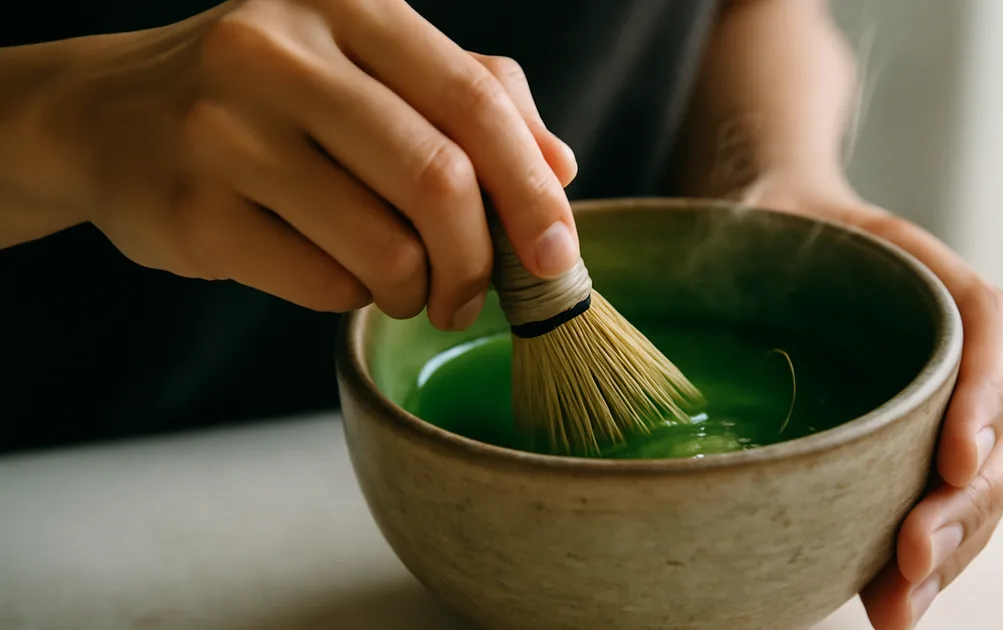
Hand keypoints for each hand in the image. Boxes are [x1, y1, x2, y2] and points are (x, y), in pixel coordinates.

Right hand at [56, 0, 578, 329]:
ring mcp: (226, 129)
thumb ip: (470, 98)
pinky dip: (351, 296)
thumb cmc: (269, 96)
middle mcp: (282, 53)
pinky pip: (322, 282)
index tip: (559, 256)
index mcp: (347, 5)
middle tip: (477, 296)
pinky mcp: (192, 209)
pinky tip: (334, 271)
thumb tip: (560, 169)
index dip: (531, 189)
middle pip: (437, 180)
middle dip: (480, 261)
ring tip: (404, 285)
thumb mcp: (367, 64)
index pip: (474, 99)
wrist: (105, 116)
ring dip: (417, 289)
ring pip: (384, 247)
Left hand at [743, 182, 1002, 628]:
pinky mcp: (913, 442)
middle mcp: (953, 341)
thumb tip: (694, 290)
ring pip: (985, 478)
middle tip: (915, 561)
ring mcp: (943, 396)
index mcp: (927, 275)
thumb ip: (749, 240)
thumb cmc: (769, 228)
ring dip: (954, 547)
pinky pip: (945, 501)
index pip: (993, 326)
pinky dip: (927, 557)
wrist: (774, 236)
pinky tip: (889, 601)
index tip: (954, 458)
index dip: (988, 392)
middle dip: (969, 502)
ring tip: (901, 608)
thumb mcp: (761, 214)